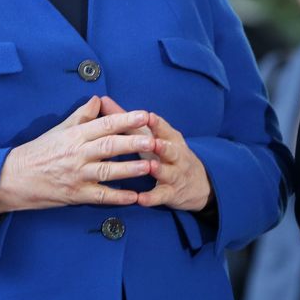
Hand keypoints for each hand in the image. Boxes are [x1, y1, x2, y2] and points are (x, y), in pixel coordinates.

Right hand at [0, 96, 155, 212]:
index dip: (126, 119)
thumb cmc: (37, 152)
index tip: (144, 115)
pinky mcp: (75, 194)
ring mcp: (77, 175)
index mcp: (74, 135)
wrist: (12, 178)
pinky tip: (134, 197)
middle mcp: (77, 154)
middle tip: (154, 139)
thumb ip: (81, 115)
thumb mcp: (58, 130)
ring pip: (108, 171)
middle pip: (109, 146)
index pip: (104, 124)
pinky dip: (118, 197)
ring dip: (130, 169)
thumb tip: (98, 99)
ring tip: (150, 166)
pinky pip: (101, 196)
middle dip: (134, 142)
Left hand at [99, 97, 211, 211]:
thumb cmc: (166, 154)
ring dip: (159, 169)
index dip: (157, 123)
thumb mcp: (152, 135)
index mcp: (170, 138)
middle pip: (170, 149)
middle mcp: (176, 155)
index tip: (148, 115)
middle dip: (163, 146)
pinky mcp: (171, 193)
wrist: (197, 183)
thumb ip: (127, 120)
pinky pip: (161, 196)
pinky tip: (141, 199)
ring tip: (150, 166)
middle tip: (153, 142)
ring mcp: (175, 175)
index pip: (164, 128)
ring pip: (168, 172)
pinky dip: (152, 197)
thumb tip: (102, 100)